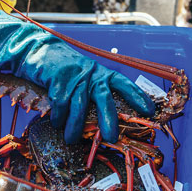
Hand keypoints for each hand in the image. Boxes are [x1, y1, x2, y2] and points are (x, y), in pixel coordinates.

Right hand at [29, 41, 154, 142]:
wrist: (42, 50)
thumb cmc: (68, 69)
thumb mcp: (87, 77)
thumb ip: (96, 92)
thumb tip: (108, 119)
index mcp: (103, 74)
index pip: (124, 85)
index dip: (138, 97)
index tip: (149, 111)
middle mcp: (92, 75)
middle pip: (104, 98)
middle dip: (109, 119)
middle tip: (112, 137)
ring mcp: (75, 77)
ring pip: (79, 105)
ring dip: (75, 125)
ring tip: (71, 140)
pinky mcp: (58, 79)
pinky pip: (60, 103)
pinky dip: (58, 116)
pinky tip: (56, 123)